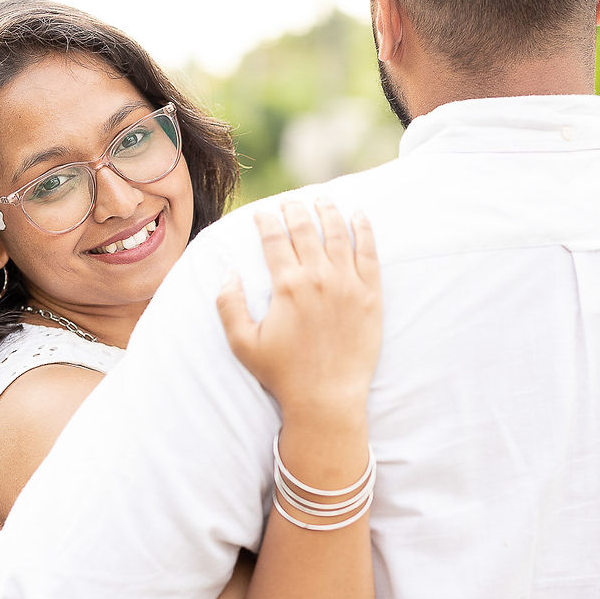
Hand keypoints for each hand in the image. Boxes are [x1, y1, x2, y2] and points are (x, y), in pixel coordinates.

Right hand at [217, 200, 381, 419]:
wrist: (327, 399)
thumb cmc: (283, 374)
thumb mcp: (243, 344)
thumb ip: (229, 306)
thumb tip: (228, 275)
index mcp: (287, 285)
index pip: (274, 239)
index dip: (266, 221)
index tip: (262, 212)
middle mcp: (319, 277)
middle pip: (306, 229)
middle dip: (295, 210)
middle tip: (290, 201)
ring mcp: (348, 284)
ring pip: (338, 234)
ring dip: (328, 212)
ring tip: (322, 199)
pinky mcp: (371, 295)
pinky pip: (369, 253)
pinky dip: (364, 230)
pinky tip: (359, 216)